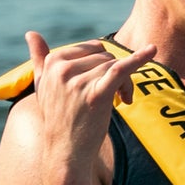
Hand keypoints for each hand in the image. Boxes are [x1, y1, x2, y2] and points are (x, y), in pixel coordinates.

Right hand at [22, 31, 156, 179]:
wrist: (66, 152)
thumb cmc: (58, 118)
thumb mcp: (43, 86)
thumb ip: (39, 58)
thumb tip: (31, 33)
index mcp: (53, 62)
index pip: (91, 48)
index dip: (103, 64)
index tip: (104, 83)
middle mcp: (62, 69)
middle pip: (106, 56)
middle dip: (116, 74)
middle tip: (118, 96)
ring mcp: (78, 82)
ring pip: (115, 66)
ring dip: (125, 83)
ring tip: (123, 101)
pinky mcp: (95, 95)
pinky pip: (120, 70)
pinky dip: (138, 59)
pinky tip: (152, 51)